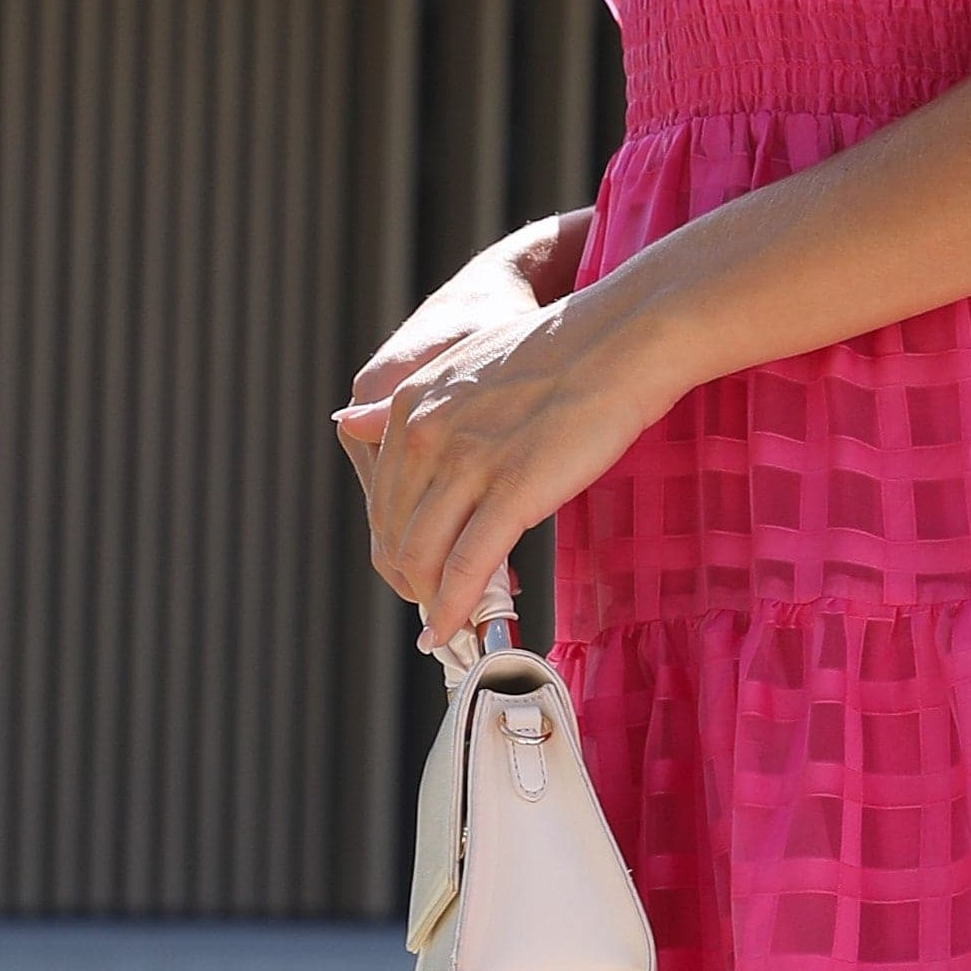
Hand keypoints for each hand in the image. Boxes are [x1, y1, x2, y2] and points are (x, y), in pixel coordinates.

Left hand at [334, 237, 673, 636]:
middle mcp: (425, 434)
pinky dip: (456, 608)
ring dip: (433, 601)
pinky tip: (455, 631)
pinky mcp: (511, 493)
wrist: (621, 339)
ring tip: (449, 624)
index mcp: (410, 405)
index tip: (422, 569)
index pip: (383, 499)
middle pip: (395, 535)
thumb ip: (406, 405)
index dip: (400, 545)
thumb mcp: (463, 367)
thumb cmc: (559, 352)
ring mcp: (466, 464)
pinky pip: (467, 567)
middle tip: (437, 606)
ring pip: (423, 557)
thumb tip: (349, 421)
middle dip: (412, 580)